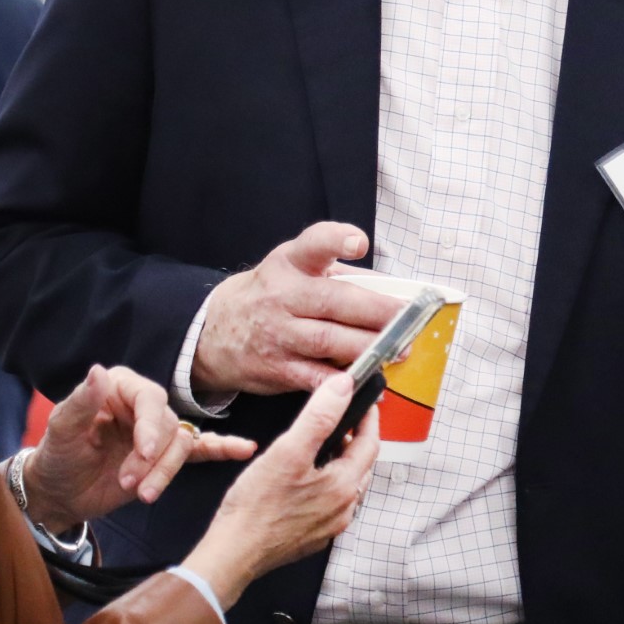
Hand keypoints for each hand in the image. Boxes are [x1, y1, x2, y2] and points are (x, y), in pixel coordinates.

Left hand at [23, 364, 253, 533]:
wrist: (59, 492)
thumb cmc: (57, 456)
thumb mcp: (62, 430)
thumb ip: (82, 402)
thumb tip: (98, 370)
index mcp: (120, 388)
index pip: (151, 399)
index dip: (152, 426)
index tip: (144, 453)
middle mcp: (143, 406)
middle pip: (171, 426)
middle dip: (154, 459)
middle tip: (129, 483)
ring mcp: (158, 432)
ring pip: (182, 445)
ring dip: (165, 472)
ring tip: (141, 494)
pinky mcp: (166, 456)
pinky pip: (201, 448)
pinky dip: (222, 447)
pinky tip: (245, 448)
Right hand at [184, 372, 379, 606]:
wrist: (234, 553)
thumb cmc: (256, 507)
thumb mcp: (288, 451)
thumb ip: (319, 417)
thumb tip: (342, 388)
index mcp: (344, 486)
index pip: (371, 444)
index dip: (369, 419)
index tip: (365, 402)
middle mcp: (344, 509)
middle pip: (361, 465)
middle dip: (356, 440)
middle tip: (342, 421)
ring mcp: (330, 526)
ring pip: (347, 486)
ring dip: (341, 463)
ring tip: (323, 446)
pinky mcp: (314, 536)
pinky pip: (331, 504)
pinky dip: (327, 485)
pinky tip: (307, 479)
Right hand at [191, 223, 397, 396]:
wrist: (215, 334)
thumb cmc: (271, 296)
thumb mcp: (294, 270)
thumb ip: (340, 275)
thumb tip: (392, 290)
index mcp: (289, 264)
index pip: (312, 244)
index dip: (336, 240)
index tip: (358, 243)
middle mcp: (281, 297)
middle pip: (333, 301)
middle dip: (376, 310)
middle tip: (407, 318)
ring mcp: (278, 334)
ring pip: (329, 341)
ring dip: (369, 347)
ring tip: (399, 349)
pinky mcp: (279, 369)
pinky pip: (317, 377)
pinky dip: (346, 382)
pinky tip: (372, 381)